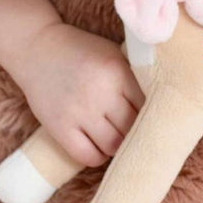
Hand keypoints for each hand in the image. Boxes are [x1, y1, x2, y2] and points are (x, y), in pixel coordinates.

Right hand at [14, 22, 144, 166]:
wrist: (37, 47)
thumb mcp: (113, 53)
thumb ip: (135, 76)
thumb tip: (165, 103)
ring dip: (120, 145)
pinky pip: (87, 155)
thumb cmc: (82, 51)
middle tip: (138, 130)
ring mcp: (78, 112)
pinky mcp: (59, 127)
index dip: (154, 113)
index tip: (155, 116)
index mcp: (117, 71)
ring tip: (119, 136)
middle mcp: (100, 93)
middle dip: (138, 130)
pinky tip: (99, 144)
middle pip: (133, 128)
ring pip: (114, 145)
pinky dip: (98, 155)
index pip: (149, 105)